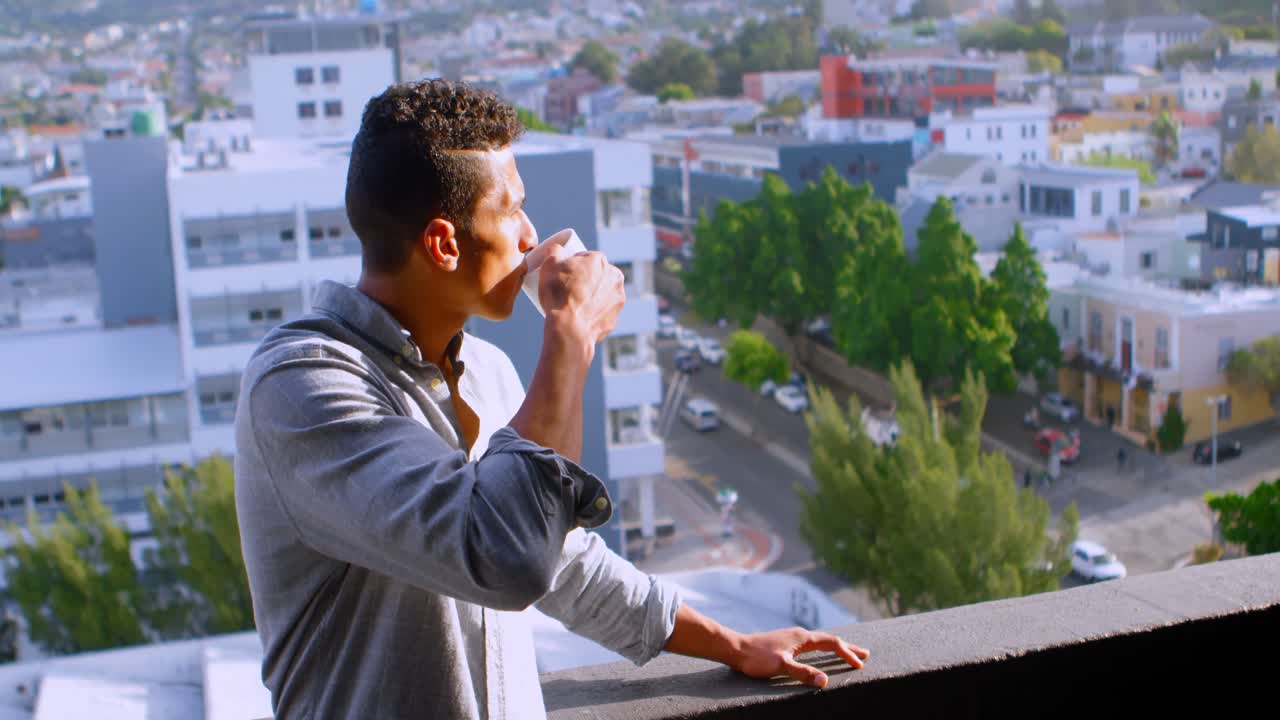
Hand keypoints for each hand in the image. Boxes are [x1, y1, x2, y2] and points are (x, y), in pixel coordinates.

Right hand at [536, 242, 624, 346]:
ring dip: (590, 296)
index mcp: (599, 260)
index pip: (584, 257)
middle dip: (584, 279)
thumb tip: (557, 249)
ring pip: (600, 294)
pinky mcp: (613, 319)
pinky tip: (578, 318)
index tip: (562, 274)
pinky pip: (601, 312)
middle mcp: (614, 277)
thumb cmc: (559, 294)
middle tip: (566, 289)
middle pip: (595, 275)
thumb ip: (555, 251)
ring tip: (572, 305)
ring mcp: (617, 299)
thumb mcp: (550, 264)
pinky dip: (592, 314)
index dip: (571, 265)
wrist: (569, 328)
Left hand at [730, 627, 868, 688]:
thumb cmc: (757, 657)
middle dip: (848, 648)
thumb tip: (825, 680)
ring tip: (847, 653)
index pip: (832, 643)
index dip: (847, 653)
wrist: (736, 648)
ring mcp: (792, 638)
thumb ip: (802, 673)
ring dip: (836, 648)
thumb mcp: (781, 666)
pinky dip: (823, 649)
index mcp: (802, 638)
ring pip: (820, 642)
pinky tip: (819, 654)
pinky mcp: (785, 643)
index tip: (859, 664)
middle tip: (865, 654)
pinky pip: (811, 645)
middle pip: (829, 640)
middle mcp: (799, 635)